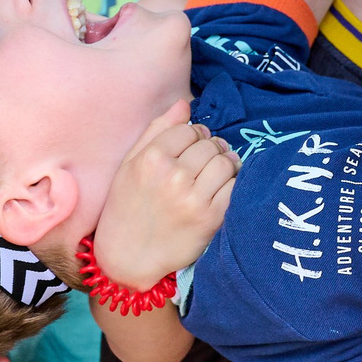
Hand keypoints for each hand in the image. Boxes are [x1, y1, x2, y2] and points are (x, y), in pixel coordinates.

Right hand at [93, 103, 239, 288]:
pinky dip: (232, 183)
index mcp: (151, 160)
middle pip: (210, 144)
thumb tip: (185, 104)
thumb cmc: (126, 207)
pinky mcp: (212, 218)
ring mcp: (194, 199)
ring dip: (224, 164)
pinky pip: (235, 187)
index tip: (189, 146)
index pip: (189, 129)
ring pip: (225, 162)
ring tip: (213, 173)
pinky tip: (220, 188)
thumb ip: (156, 131)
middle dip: (209, 148)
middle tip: (202, 161)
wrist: (128, 257)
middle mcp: (173, 177)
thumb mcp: (130, 165)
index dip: (192, 135)